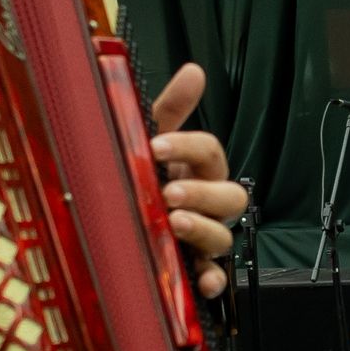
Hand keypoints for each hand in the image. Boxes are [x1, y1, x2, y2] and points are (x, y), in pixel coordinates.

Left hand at [148, 62, 246, 300]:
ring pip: (225, 235)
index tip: (155, 147)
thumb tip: (194, 71)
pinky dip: (212, 279)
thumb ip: (172, 108)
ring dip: (203, 228)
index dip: (187, 147)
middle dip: (202, 193)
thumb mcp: (151, 139)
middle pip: (231, 196)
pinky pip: (215, 276)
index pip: (209, 151)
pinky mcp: (195, 267)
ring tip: (173, 223)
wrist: (118, 221)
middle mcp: (207, 203)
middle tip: (169, 193)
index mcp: (198, 170)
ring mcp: (204, 236)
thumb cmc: (143, 175)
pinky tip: (201, 279)